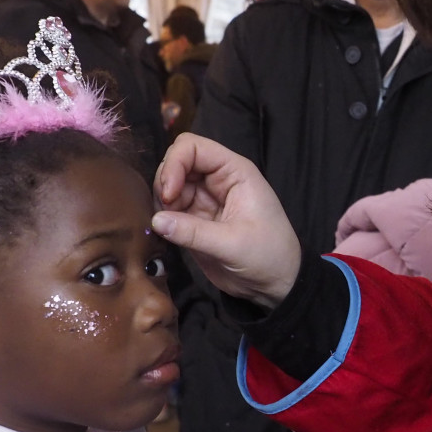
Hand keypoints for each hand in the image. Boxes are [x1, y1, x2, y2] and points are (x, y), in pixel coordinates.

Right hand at [152, 133, 300, 308]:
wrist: (275, 284)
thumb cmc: (268, 256)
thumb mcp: (233, 244)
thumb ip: (193, 232)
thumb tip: (156, 221)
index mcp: (234, 172)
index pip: (193, 147)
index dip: (174, 164)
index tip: (169, 195)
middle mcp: (217, 180)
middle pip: (176, 162)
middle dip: (165, 183)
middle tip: (165, 213)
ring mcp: (204, 199)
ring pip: (169, 185)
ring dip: (161, 202)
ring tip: (168, 226)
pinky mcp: (195, 219)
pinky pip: (169, 209)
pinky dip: (162, 217)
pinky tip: (166, 232)